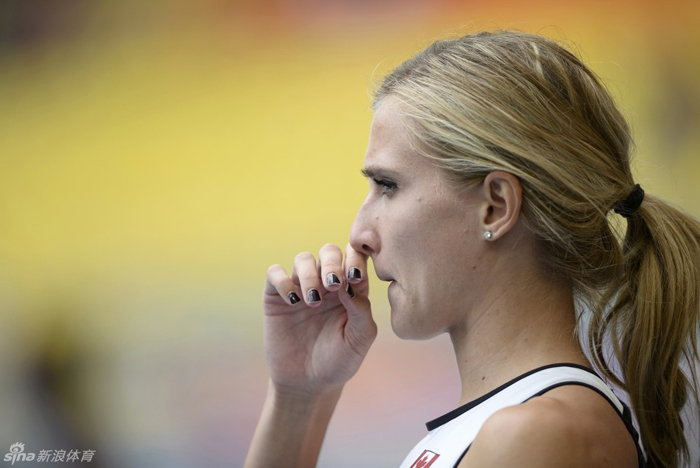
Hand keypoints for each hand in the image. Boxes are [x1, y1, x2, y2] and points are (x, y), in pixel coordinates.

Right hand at [262, 243, 375, 395]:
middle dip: (332, 263)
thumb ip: (362, 310)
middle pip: (329, 251)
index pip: (355, 257)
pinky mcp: (277, 297)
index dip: (356, 258)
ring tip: (313, 301)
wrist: (308, 384)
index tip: (354, 277)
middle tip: (333, 285)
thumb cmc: (339, 360)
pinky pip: (275, 273)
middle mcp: (326, 283)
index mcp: (351, 288)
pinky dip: (283, 281)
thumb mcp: (359, 339)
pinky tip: (293, 301)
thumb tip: (351, 285)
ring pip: (303, 259)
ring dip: (309, 275)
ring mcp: (300, 288)